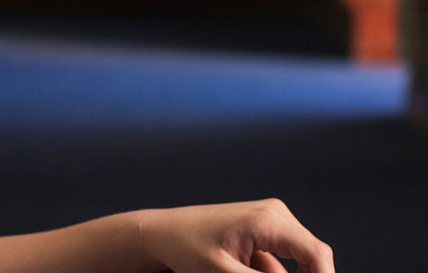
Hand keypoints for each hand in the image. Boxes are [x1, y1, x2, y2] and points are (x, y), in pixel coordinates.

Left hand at [138, 198, 333, 272]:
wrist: (162, 232)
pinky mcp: (264, 228)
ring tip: (236, 270)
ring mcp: (270, 218)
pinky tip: (242, 270)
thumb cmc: (186, 249)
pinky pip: (282, 258)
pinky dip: (271, 272)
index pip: (317, 255)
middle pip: (312, 258)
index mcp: (268, 220)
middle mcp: (275, 214)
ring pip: (299, 261)